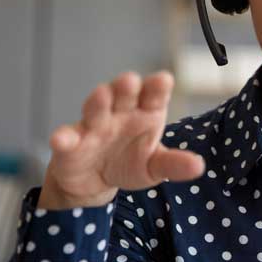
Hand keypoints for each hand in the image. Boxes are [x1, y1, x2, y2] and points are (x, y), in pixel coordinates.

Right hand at [37, 71, 204, 209]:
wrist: (96, 182)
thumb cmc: (130, 163)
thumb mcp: (155, 167)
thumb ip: (175, 164)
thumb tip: (199, 166)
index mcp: (146, 113)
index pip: (154, 95)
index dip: (157, 87)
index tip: (163, 80)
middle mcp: (120, 113)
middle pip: (124, 95)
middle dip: (126, 86)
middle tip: (131, 80)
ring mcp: (94, 125)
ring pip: (95, 108)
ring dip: (97, 101)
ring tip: (101, 94)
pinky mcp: (71, 143)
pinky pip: (66, 138)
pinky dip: (63, 137)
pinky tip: (61, 139)